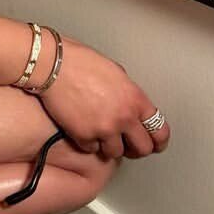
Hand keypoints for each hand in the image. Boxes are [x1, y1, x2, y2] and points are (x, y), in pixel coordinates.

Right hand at [38, 37, 170, 159]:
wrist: (53, 65)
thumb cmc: (80, 61)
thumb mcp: (114, 71)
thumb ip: (127, 92)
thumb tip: (129, 104)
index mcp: (135, 98)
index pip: (160, 130)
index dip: (158, 141)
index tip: (155, 144)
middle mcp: (123, 117)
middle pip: (142, 149)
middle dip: (135, 148)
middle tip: (128, 145)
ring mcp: (104, 129)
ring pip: (116, 153)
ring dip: (109, 145)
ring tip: (101, 134)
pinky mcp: (83, 136)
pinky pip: (92, 149)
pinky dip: (88, 143)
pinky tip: (83, 129)